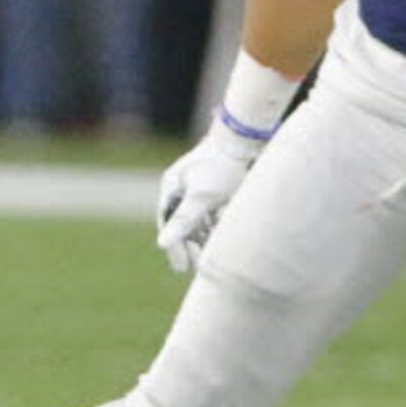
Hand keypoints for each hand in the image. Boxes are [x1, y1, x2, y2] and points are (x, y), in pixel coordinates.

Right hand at [154, 120, 266, 273]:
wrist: (244, 139)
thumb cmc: (222, 166)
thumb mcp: (202, 196)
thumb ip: (184, 221)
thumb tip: (162, 244)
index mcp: (172, 187)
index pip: (169, 223)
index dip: (175, 247)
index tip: (182, 268)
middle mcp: (182, 188)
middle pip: (182, 222)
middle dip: (190, 244)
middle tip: (198, 265)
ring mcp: (198, 187)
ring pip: (198, 219)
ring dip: (204, 236)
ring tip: (213, 254)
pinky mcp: (215, 187)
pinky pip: (210, 211)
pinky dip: (215, 224)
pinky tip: (224, 235)